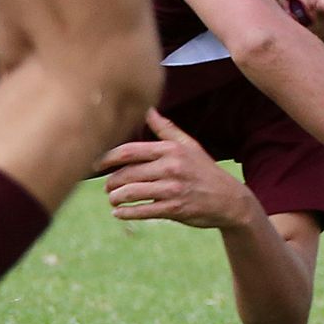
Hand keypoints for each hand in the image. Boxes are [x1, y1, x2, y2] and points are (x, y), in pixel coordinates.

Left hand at [98, 111, 251, 227]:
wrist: (229, 199)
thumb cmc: (204, 170)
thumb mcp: (189, 145)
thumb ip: (166, 129)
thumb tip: (148, 110)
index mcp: (170, 149)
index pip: (130, 151)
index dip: (107, 158)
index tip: (95, 164)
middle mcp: (171, 166)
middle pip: (127, 173)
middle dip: (111, 181)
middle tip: (106, 186)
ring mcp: (173, 188)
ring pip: (132, 192)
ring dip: (116, 198)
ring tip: (112, 199)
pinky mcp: (175, 209)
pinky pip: (143, 211)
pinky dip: (126, 213)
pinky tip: (119, 213)